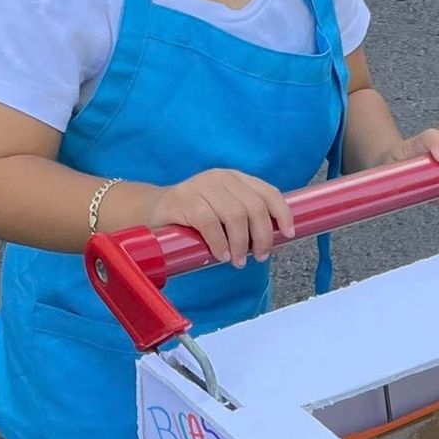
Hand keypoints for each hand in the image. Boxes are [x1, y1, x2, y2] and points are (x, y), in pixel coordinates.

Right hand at [150, 169, 293, 268]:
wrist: (151, 211)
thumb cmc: (192, 217)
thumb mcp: (223, 211)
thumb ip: (244, 218)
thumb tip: (272, 241)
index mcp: (235, 179)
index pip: (268, 192)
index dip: (282, 213)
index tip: (288, 235)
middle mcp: (220, 178)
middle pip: (254, 207)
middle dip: (262, 236)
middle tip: (259, 257)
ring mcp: (201, 187)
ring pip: (234, 216)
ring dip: (241, 244)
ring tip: (238, 261)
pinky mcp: (183, 200)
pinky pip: (210, 223)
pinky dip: (219, 243)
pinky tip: (220, 255)